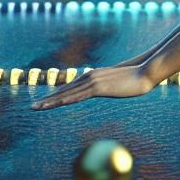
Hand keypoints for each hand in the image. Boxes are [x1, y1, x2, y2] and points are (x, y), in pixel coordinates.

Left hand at [30, 64, 154, 110]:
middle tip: (32, 107)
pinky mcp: (99, 87)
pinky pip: (78, 96)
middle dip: (48, 99)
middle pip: (64, 90)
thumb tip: (110, 87)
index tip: (44, 102)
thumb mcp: (119, 82)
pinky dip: (64, 100)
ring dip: (51, 101)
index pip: (70, 88)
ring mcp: (93, 81)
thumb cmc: (136, 77)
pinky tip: (56, 104)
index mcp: (93, 76)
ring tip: (37, 108)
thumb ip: (111, 84)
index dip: (56, 95)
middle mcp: (89, 76)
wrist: (146, 71)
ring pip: (67, 94)